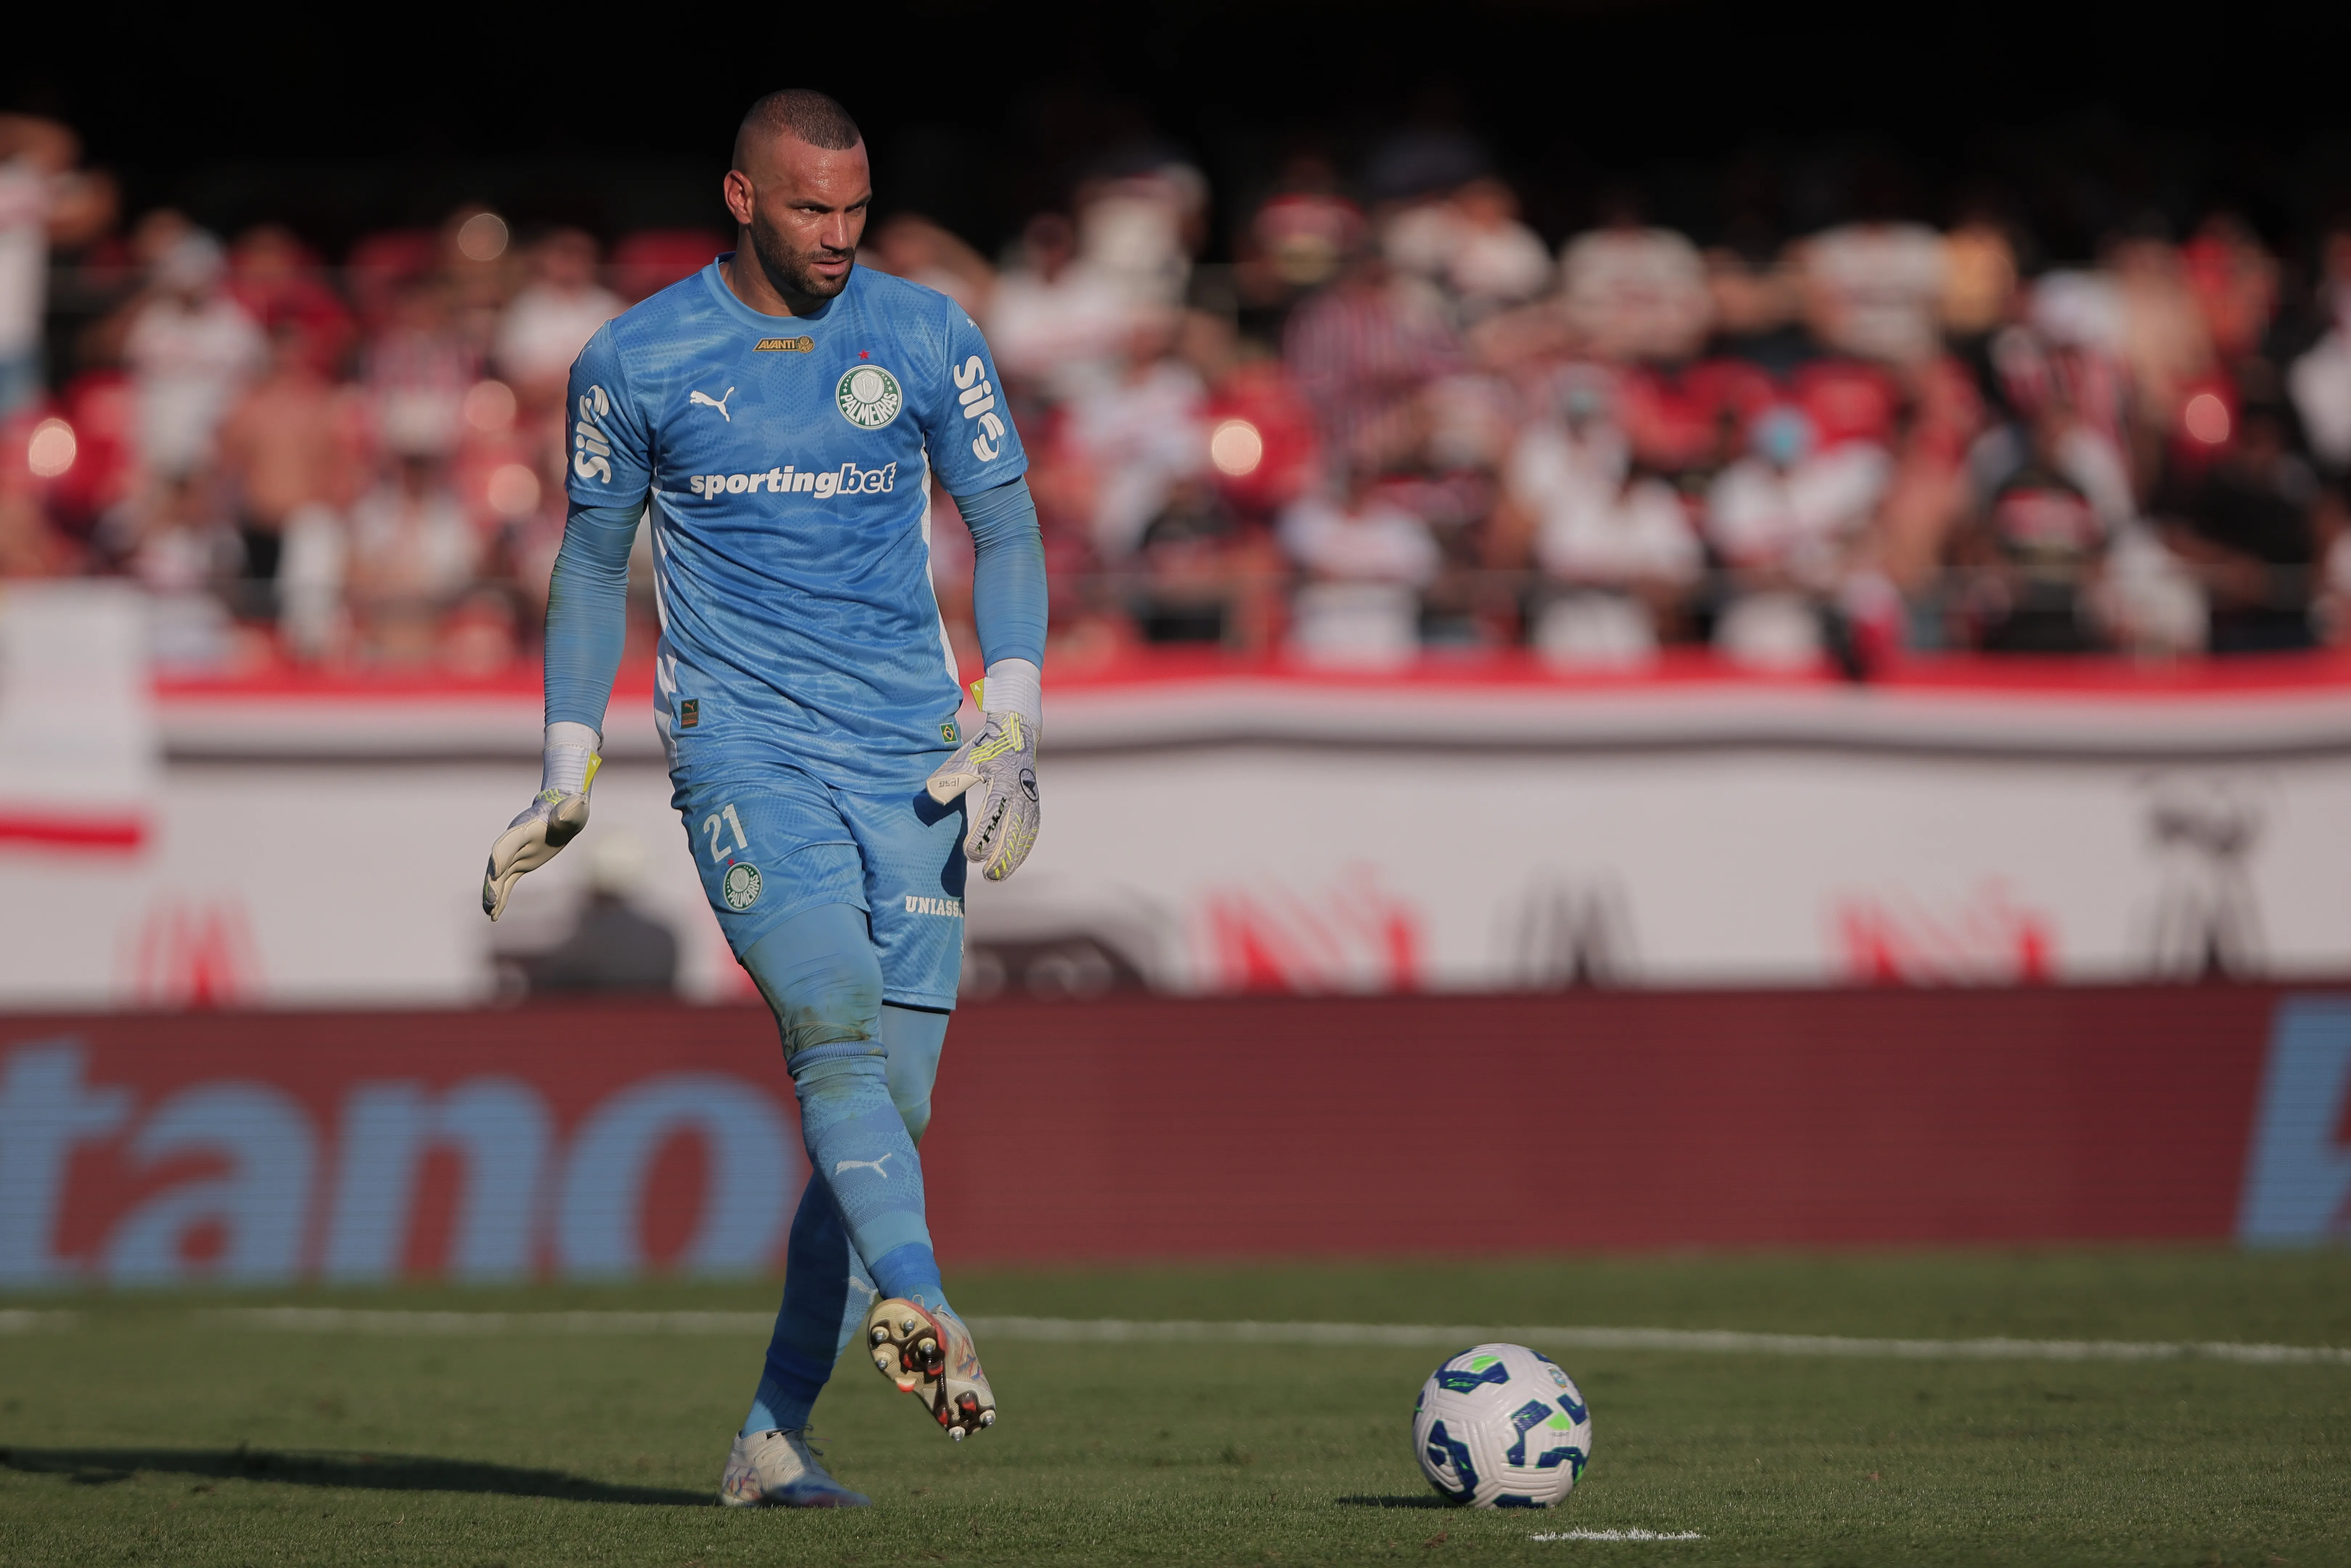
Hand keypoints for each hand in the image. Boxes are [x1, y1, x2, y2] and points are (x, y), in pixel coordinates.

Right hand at [482, 749, 599, 920]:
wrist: (563, 813)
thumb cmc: (570, 811)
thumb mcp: (573, 810)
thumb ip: (570, 810)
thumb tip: (577, 803)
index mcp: (525, 828)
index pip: (509, 842)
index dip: (501, 856)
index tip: (496, 872)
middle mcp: (515, 842)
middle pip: (498, 863)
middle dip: (493, 883)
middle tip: (491, 902)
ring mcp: (515, 854)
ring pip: (498, 876)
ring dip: (493, 894)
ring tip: (490, 913)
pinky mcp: (518, 865)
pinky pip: (505, 882)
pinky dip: (500, 897)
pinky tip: (494, 915)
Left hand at [925, 710, 1037, 881]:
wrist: (1017, 733)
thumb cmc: (987, 747)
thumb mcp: (966, 758)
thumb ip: (949, 779)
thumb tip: (929, 797)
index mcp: (1002, 782)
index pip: (992, 816)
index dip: (981, 838)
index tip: (968, 854)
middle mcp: (1021, 794)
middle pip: (1013, 833)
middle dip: (1001, 857)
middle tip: (987, 876)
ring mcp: (1031, 800)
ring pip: (1025, 836)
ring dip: (1013, 859)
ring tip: (998, 876)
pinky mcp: (1035, 804)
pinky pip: (1031, 831)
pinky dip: (1022, 849)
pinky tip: (1012, 863)